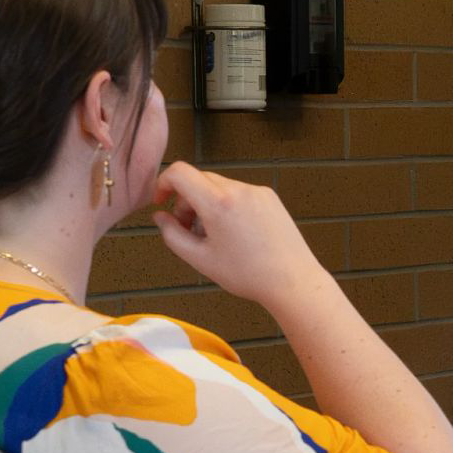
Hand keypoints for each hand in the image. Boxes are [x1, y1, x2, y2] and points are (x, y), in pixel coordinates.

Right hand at [151, 162, 336, 309]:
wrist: (292, 281)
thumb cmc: (248, 274)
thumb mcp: (200, 259)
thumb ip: (172, 235)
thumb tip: (160, 217)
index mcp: (218, 203)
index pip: (180, 172)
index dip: (163, 183)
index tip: (161, 202)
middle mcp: (239, 189)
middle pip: (199, 179)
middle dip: (186, 200)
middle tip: (188, 229)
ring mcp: (257, 191)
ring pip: (218, 186)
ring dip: (206, 203)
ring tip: (213, 235)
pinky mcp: (269, 196)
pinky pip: (239, 192)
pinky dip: (227, 205)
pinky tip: (235, 233)